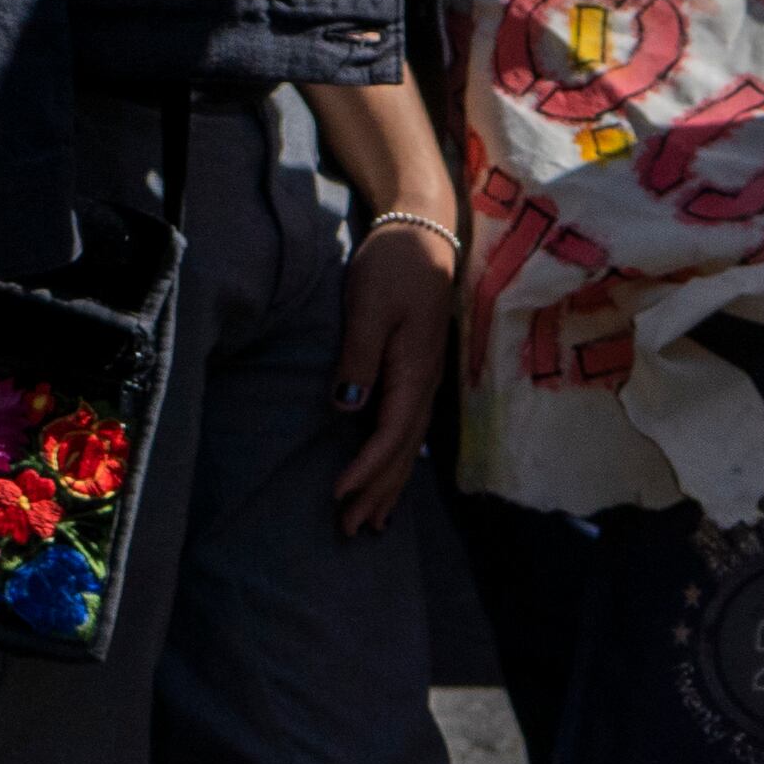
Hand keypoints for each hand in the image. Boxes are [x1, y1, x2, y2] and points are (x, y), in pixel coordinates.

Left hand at [331, 210, 456, 535]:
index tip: (339, 494)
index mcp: (413, 372)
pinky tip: (387, 478)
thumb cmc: (394, 267)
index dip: (366, 468)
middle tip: (351, 529)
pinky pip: (407, 429)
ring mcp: (423, 381)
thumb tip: (348, 407)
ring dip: (389, 484)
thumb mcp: (371, 306)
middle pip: (402, 451)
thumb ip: (360, 356)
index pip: (390, 434)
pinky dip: (396, 460)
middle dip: (378, 492)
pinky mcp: (415, 373)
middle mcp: (423, 384)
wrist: (423, 234)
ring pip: (408, 446)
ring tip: (371, 521)